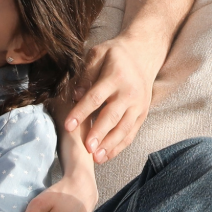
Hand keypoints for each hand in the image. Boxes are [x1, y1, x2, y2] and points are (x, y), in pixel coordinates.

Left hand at [63, 35, 161, 162]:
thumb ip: (86, 73)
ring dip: (110, 144)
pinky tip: (107, 156)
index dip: (81, 112)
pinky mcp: (142, 114)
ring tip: (96, 158)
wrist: (143, 54)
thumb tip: (76, 95)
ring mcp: (138, 105)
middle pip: (112, 116)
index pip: (96, 97)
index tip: (68, 126)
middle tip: (87, 148)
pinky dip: (119, 146)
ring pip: (124, 128)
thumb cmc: (115, 55)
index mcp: (116, 77)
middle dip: (99, 133)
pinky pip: (131, 133)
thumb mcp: (98, 53)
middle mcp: (129, 93)